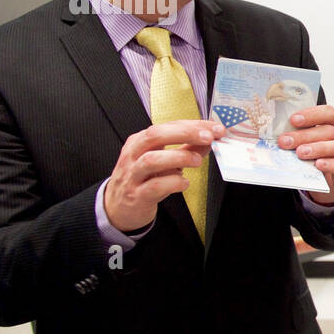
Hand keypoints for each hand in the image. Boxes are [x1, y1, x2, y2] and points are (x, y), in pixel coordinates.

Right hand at [104, 120, 224, 232]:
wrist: (118, 208)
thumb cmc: (142, 180)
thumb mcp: (163, 162)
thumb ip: (185, 150)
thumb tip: (209, 141)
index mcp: (140, 141)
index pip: (167, 126)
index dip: (193, 125)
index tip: (214, 128)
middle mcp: (134, 154)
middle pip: (155, 135)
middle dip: (185, 133)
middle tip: (208, 138)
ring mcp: (133, 175)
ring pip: (152, 160)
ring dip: (179, 157)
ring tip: (197, 161)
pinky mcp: (137, 195)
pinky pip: (154, 186)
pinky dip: (173, 183)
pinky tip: (184, 183)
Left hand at [279, 104, 333, 204]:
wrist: (331, 183)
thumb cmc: (317, 159)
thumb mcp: (309, 145)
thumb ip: (299, 139)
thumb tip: (279, 137)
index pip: (329, 113)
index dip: (312, 114)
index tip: (293, 120)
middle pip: (329, 131)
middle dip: (305, 135)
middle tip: (286, 141)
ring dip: (318, 148)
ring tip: (300, 153)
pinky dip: (331, 164)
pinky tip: (318, 165)